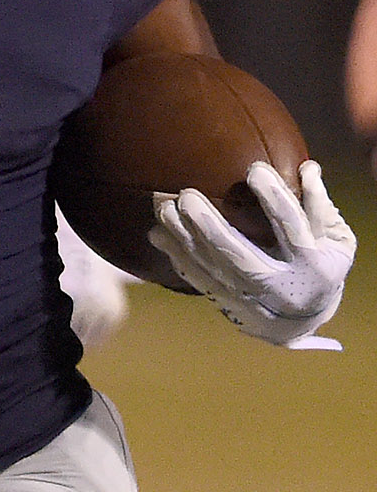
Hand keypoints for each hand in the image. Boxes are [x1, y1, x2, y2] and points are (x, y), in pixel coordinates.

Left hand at [148, 160, 355, 347]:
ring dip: (184, 239)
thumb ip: (319, 206)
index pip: (293, 228)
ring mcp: (253, 301)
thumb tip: (307, 167)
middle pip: (241, 257)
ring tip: (164, 208)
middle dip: (210, 227)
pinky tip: (158, 234)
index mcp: (313, 266)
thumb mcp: (335, 241)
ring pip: (212, 270)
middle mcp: (281, 287)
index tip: (254, 169)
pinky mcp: (229, 308)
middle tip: (187, 195)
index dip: (275, 199)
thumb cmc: (320, 266)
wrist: (303, 323)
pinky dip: (177, 258)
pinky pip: (199, 281)